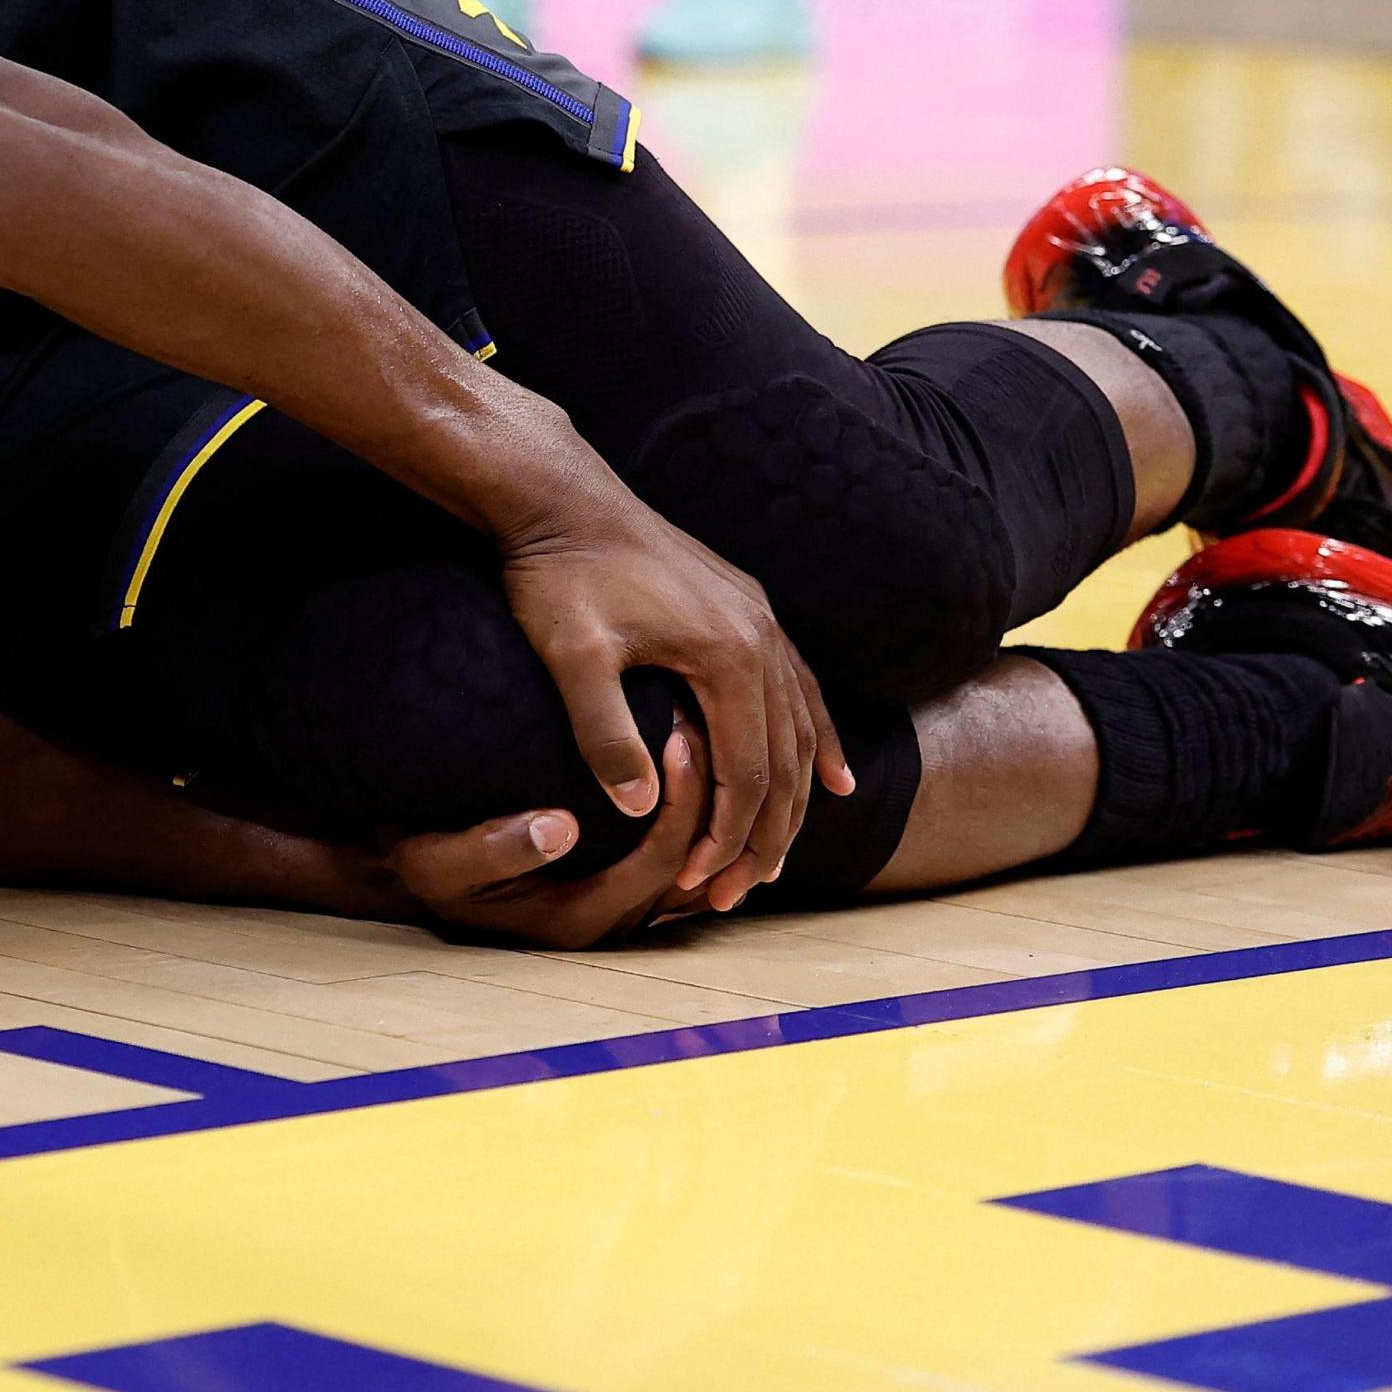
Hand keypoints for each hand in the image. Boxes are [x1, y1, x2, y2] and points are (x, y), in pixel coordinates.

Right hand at [387, 719, 717, 946]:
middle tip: (705, 722)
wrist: (417, 863)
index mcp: (575, 921)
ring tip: (707, 733)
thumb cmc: (424, 855)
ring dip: (710, 802)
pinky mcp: (622, 887)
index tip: (677, 736)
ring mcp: (620, 909)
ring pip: (696, 862)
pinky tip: (692, 757)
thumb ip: (493, 849)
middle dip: (709, 794)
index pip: (659, 863)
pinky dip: (696, 811)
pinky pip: (679, 854)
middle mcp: (609, 924)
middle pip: (692, 863)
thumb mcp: (437, 858)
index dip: (681, 803)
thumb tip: (560, 828)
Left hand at [492, 460, 849, 913]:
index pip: (746, 774)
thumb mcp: (571, 656)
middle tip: (737, 894)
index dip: (728, 838)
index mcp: (726, 655)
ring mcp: (760, 620)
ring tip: (779, 858)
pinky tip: (832, 775)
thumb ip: (605, 733)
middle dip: (766, 837)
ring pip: (800, 728)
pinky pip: (800, 686)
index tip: (699, 885)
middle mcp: (761, 638)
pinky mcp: (746, 608)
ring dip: (795, 799)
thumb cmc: (558, 577)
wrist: (560, 497)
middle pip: (785, 761)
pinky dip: (817, 737)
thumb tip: (641, 810)